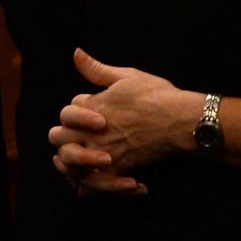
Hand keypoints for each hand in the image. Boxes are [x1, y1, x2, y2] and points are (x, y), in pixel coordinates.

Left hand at [47, 49, 200, 192]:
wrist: (181, 121)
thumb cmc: (157, 96)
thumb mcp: (126, 76)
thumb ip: (97, 69)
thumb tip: (76, 53)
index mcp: (92, 107)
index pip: (66, 113)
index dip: (76, 114)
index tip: (95, 115)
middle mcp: (92, 132)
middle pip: (58, 139)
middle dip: (65, 138)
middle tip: (82, 139)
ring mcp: (103, 153)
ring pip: (70, 166)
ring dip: (72, 165)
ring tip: (84, 162)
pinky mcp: (117, 171)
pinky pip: (93, 185)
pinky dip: (92, 187)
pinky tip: (98, 182)